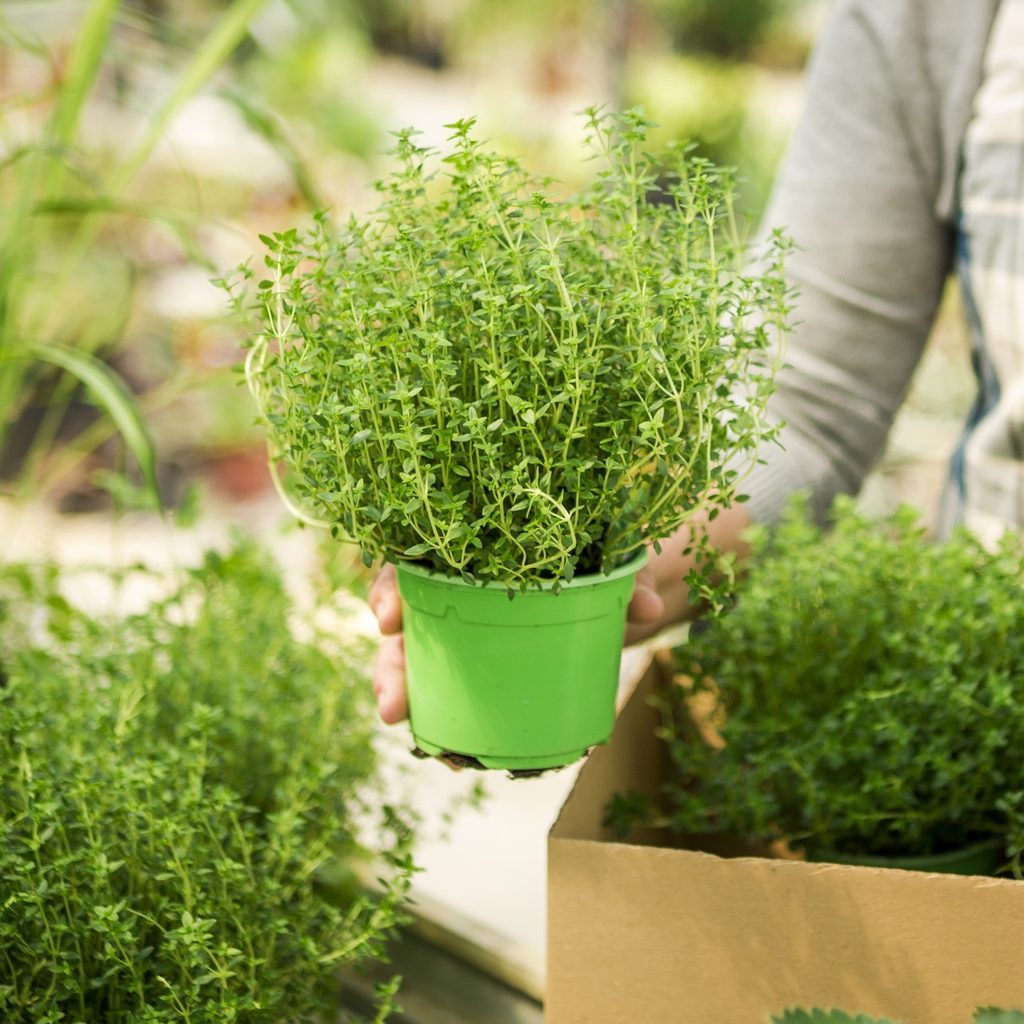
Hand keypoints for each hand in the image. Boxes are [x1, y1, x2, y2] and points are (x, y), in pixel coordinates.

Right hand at [367, 558, 667, 724]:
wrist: (618, 595)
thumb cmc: (605, 560)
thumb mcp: (614, 560)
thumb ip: (627, 576)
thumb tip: (646, 609)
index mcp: (475, 548)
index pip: (417, 561)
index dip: (393, 587)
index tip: (388, 617)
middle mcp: (458, 588)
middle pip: (408, 620)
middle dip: (391, 662)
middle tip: (391, 700)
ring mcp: (467, 630)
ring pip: (417, 658)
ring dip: (403, 692)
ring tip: (402, 724)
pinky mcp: (484, 665)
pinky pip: (449, 688)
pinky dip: (440, 715)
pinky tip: (440, 745)